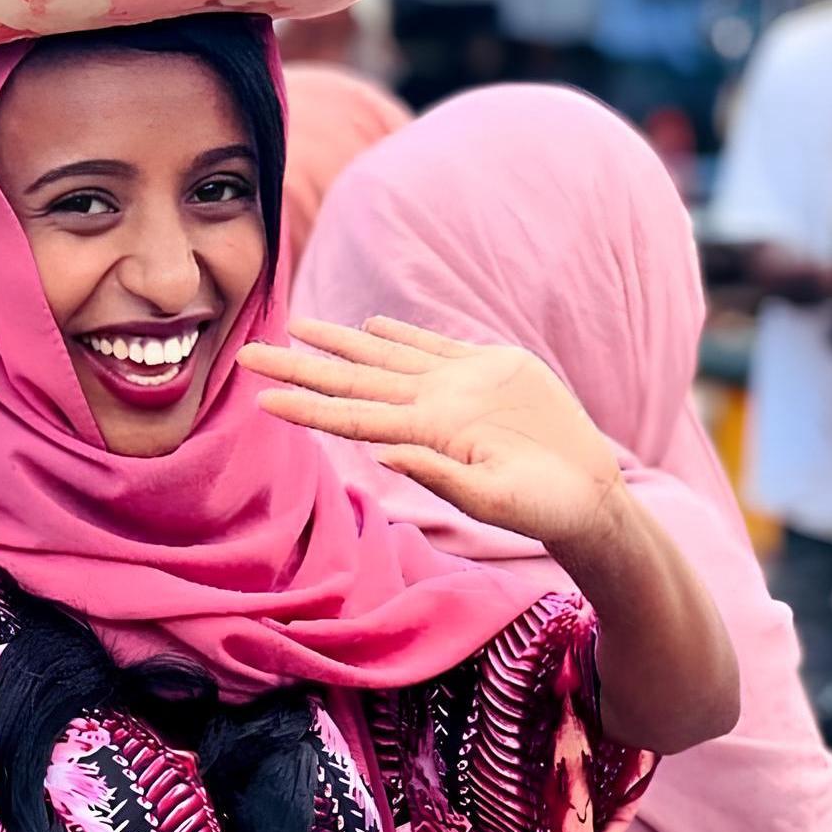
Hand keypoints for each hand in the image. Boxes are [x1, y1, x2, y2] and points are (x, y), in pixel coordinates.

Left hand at [240, 316, 622, 548]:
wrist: (585, 493)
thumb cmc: (541, 507)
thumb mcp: (492, 498)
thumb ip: (442, 476)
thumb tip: (387, 454)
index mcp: (422, 436)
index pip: (348, 417)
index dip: (304, 404)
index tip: (258, 395)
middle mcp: (427, 408)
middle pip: (349, 381)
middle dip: (298, 365)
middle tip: (246, 350)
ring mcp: (454, 387)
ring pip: (382, 357)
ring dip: (339, 342)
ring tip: (298, 323)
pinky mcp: (486, 369)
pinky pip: (431, 346)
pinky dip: (398, 334)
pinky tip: (370, 325)